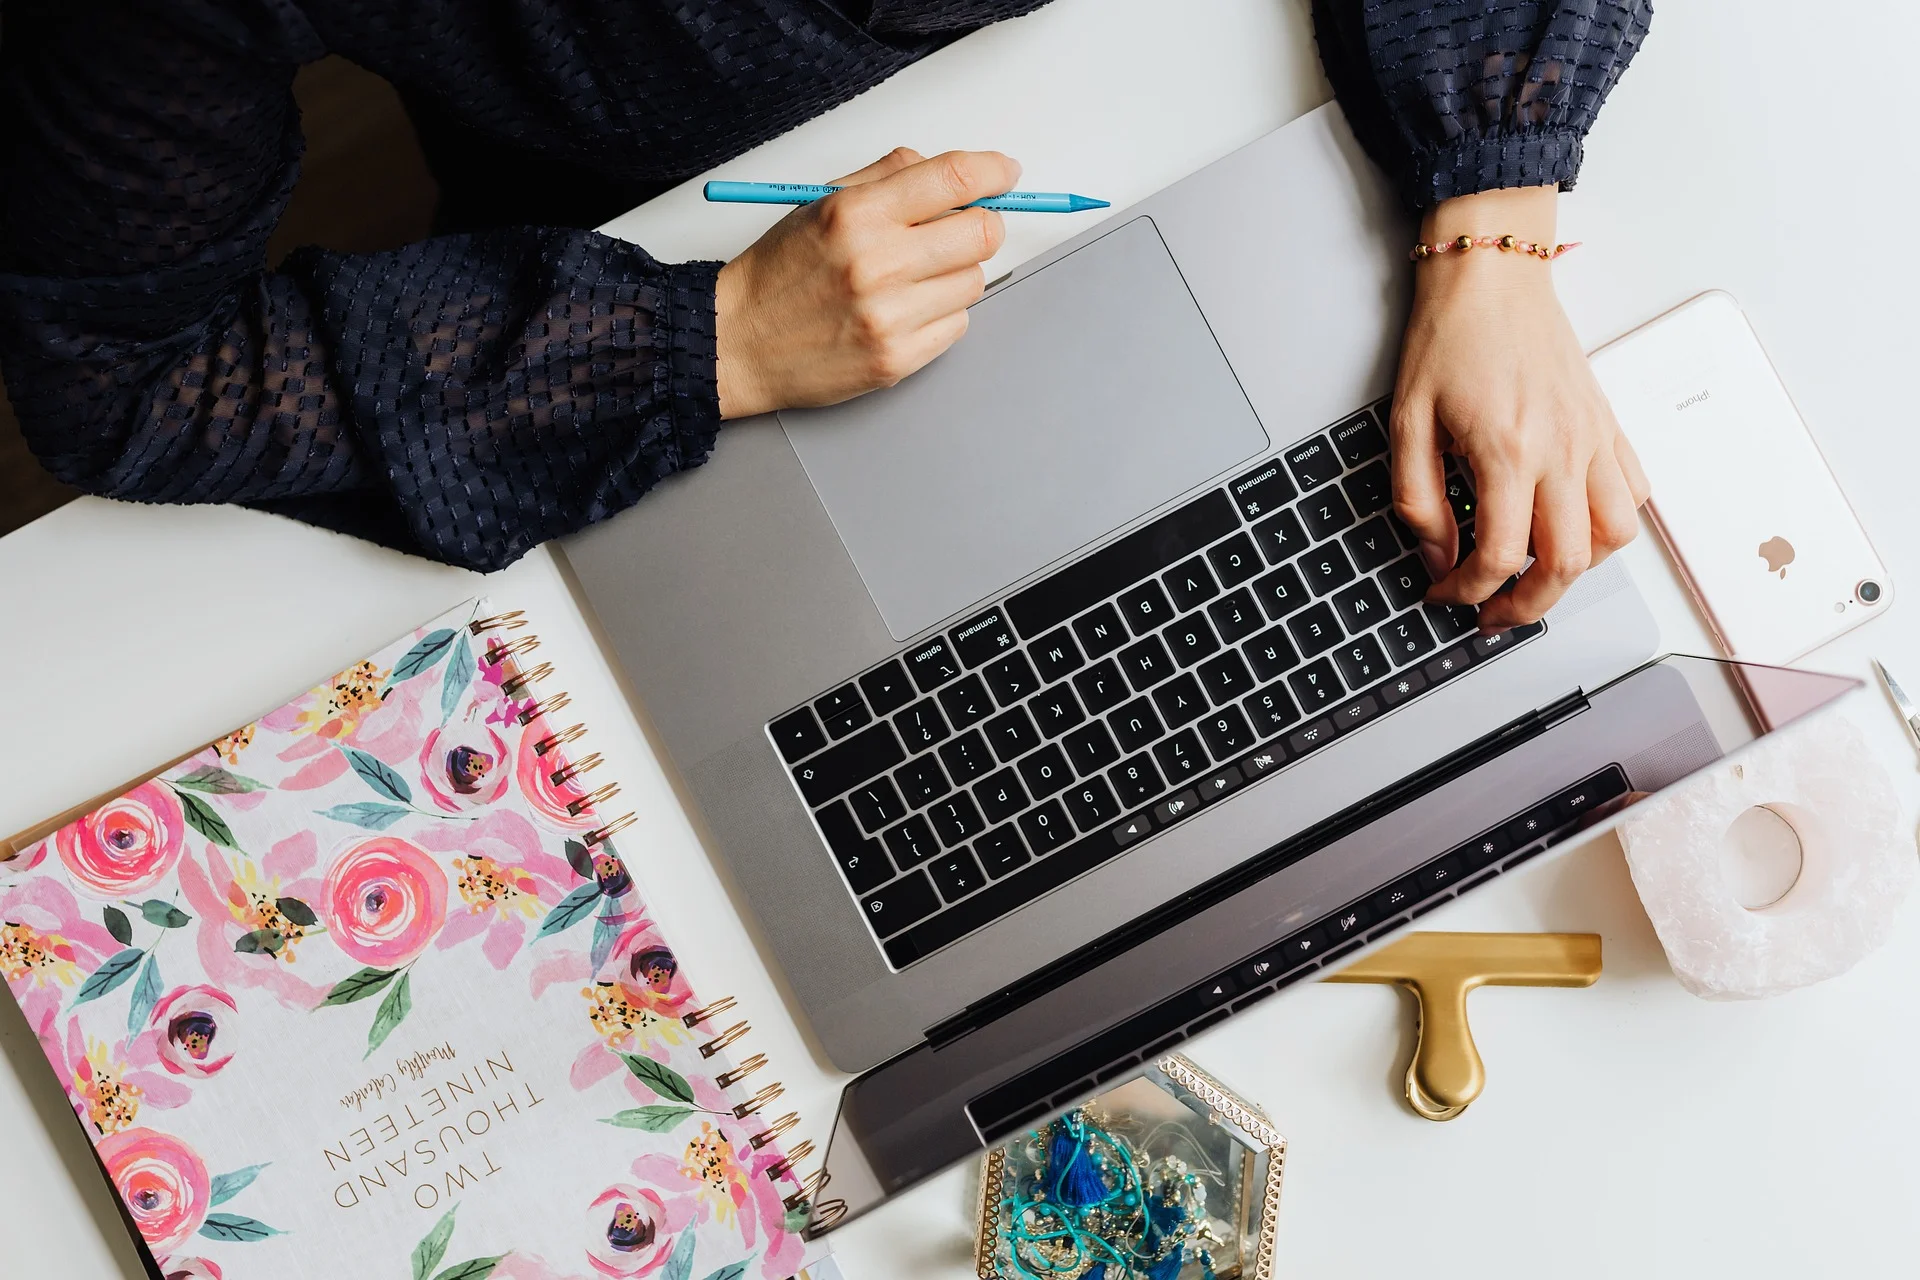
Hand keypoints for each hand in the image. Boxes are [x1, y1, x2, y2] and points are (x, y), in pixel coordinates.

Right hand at [713, 147, 1018, 417]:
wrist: (738, 342)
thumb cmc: (779, 273)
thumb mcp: (821, 202)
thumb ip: (888, 177)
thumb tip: (951, 171)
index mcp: (856, 214)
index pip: (954, 179)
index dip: (993, 172)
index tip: (1004, 175)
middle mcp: (875, 264)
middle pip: (982, 233)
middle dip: (979, 225)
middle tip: (956, 230)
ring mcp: (888, 317)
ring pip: (975, 282)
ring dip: (954, 274)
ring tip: (910, 278)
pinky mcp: (896, 359)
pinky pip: (958, 326)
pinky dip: (940, 314)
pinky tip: (903, 310)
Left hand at [1389, 186, 1650, 630]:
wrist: (1493, 276)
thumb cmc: (1451, 336)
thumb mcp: (1407, 420)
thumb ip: (1417, 497)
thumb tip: (1437, 553)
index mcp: (1507, 450)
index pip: (1500, 556)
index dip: (1467, 592)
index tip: (1444, 592)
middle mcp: (1562, 450)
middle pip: (1567, 563)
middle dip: (1526, 605)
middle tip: (1491, 613)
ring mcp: (1594, 439)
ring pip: (1613, 538)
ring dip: (1575, 572)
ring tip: (1533, 577)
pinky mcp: (1609, 426)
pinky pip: (1631, 496)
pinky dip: (1608, 529)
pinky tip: (1570, 528)